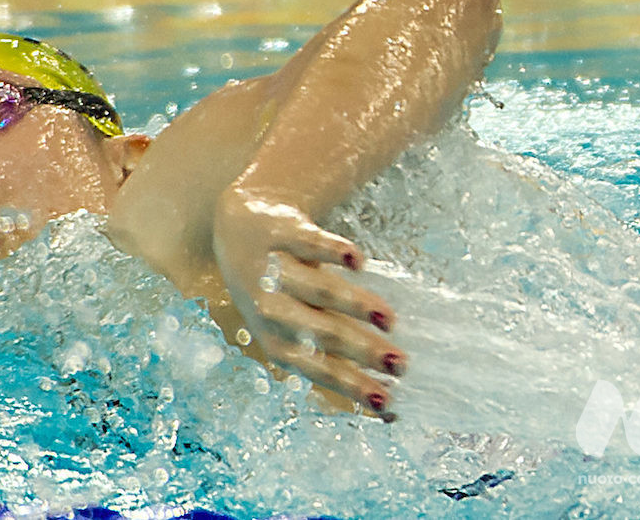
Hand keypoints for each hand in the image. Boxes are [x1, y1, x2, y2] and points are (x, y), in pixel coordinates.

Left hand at [212, 185, 404, 417]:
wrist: (237, 230)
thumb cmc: (281, 293)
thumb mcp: (298, 328)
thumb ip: (339, 359)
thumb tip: (387, 410)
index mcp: (276, 339)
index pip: (317, 368)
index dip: (351, 384)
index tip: (387, 401)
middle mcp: (270, 307)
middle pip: (321, 331)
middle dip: (362, 350)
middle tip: (402, 363)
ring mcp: (274, 269)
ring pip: (318, 289)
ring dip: (354, 304)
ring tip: (390, 319)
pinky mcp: (281, 232)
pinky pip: (308, 243)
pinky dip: (330, 251)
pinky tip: (357, 261)